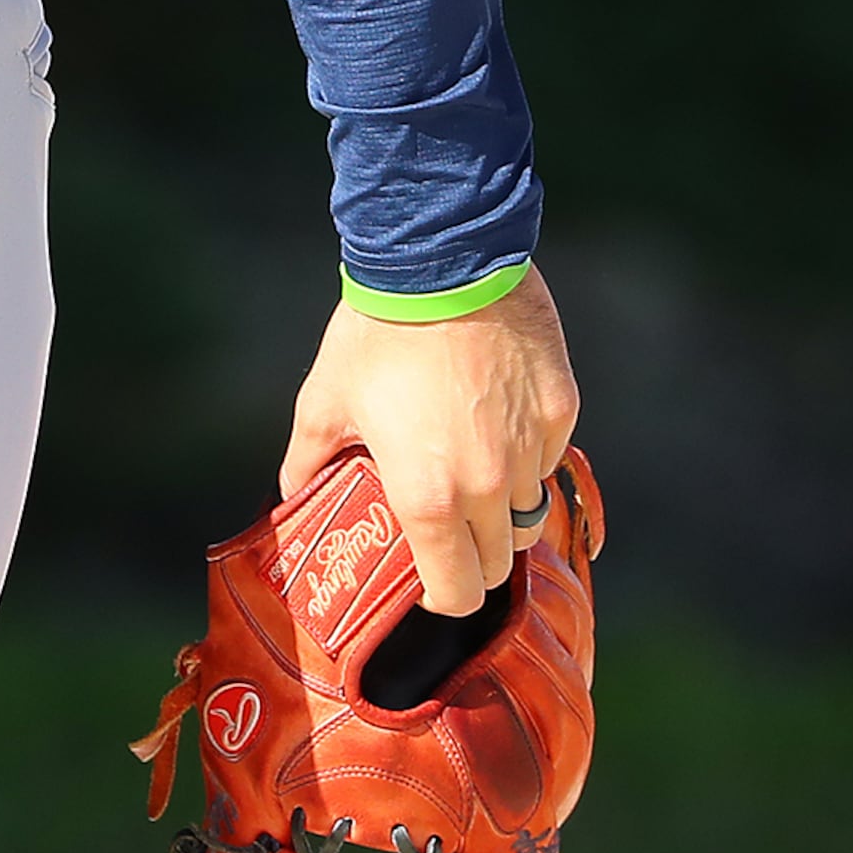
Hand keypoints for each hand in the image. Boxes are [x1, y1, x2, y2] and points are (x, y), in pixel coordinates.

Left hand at [280, 265, 579, 616]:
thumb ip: (308, 459)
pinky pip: (549, 455)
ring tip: (469, 463)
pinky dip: (527, 451)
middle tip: (446, 521)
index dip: (442, 593)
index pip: (458, 592)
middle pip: (500, 561)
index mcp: (429, 498)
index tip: (429, 576)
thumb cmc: (374, 332)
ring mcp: (531, 449)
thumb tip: (292, 494)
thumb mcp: (324, 399)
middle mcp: (489, 487)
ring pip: (530, 510)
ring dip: (503, 505)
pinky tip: (493, 412)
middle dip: (473, 554)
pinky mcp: (560, 410)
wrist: (437, 259)